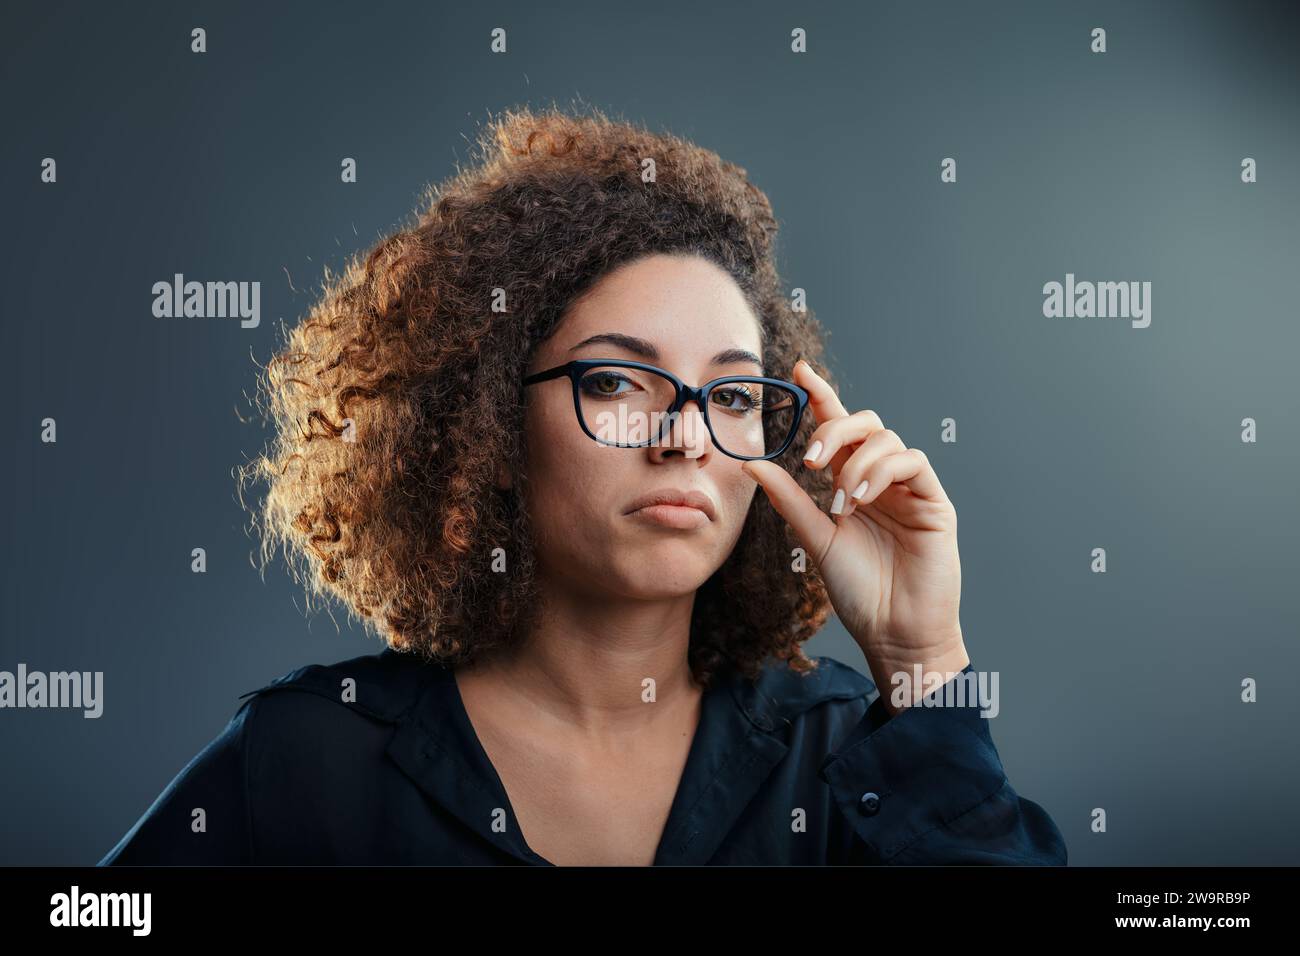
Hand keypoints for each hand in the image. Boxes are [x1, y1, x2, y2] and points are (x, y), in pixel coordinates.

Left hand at [741, 360, 969, 714]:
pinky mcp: (935, 502)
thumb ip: (790, 500)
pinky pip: (913, 462)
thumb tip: (752, 464)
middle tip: (810, 460)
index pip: (838, 430)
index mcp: (852, 484)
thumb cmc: (860, 592)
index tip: (799, 372)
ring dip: (856, 463)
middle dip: (835, 429)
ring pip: (888, 439)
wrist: (894, 633)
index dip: (822, 397)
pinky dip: (882, 471)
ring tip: (840, 503)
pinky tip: (862, 498)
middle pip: (866, 423)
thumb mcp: (816, 539)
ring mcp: (911, 489)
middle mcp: (882, 480)